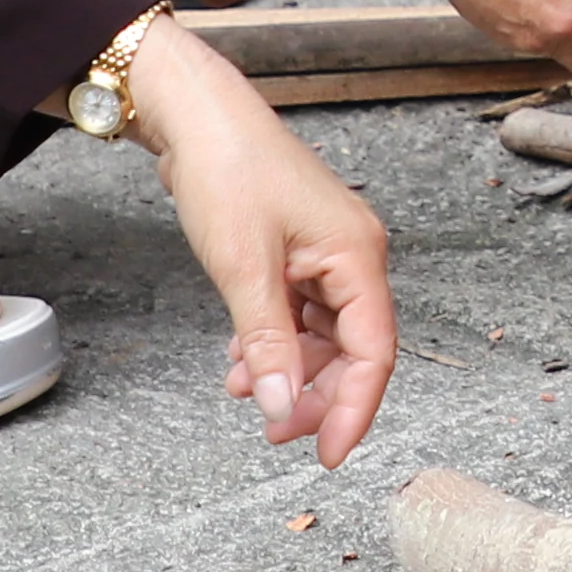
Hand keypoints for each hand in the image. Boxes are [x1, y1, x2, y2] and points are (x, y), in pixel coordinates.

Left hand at [114, 20, 398, 461]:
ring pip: (322, 336)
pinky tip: (241, 361)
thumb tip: (283, 407)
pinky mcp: (297, 251)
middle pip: (353, 349)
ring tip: (245, 392)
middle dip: (316, 395)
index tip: (328, 454)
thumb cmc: (228, 171)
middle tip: (277, 431)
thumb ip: (268, 344)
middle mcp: (353, 256)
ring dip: (287, 370)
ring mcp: (324, 253)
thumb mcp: (244, 270)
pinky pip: (298, 314)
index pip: (375, 352)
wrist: (197, 116)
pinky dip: (273, 342)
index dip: (354, 410)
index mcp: (357, 257)